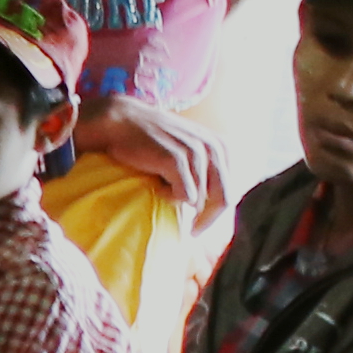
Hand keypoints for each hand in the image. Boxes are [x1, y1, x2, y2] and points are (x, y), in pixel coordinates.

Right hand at [85, 100, 227, 213]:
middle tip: (191, 231)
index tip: (199, 224)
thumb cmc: (152, 140)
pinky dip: (168, 197)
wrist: (122, 121)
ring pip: (200, 200)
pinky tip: (156, 187)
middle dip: (207, 220)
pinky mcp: (177, 160)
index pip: (231, 191)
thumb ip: (206, 168)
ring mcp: (195, 152)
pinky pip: (184, 196)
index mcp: (220, 146)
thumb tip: (213, 204)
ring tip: (162, 189)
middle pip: (223, 199)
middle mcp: (212, 147)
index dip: (216, 212)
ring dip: (180, 202)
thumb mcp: (188, 147)